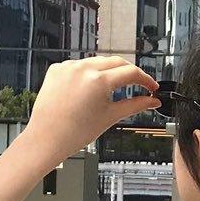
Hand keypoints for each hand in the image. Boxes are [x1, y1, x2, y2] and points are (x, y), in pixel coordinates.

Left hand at [19, 56, 159, 166]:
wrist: (47, 139)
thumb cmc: (74, 132)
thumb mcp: (110, 117)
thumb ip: (135, 105)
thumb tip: (152, 101)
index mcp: (98, 80)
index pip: (131, 72)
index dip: (145, 80)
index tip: (151, 87)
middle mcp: (83, 69)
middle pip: (116, 62)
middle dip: (129, 73)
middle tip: (138, 85)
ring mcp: (68, 67)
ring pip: (97, 62)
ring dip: (108, 72)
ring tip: (111, 90)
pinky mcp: (57, 69)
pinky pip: (79, 66)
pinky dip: (88, 74)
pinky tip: (88, 89)